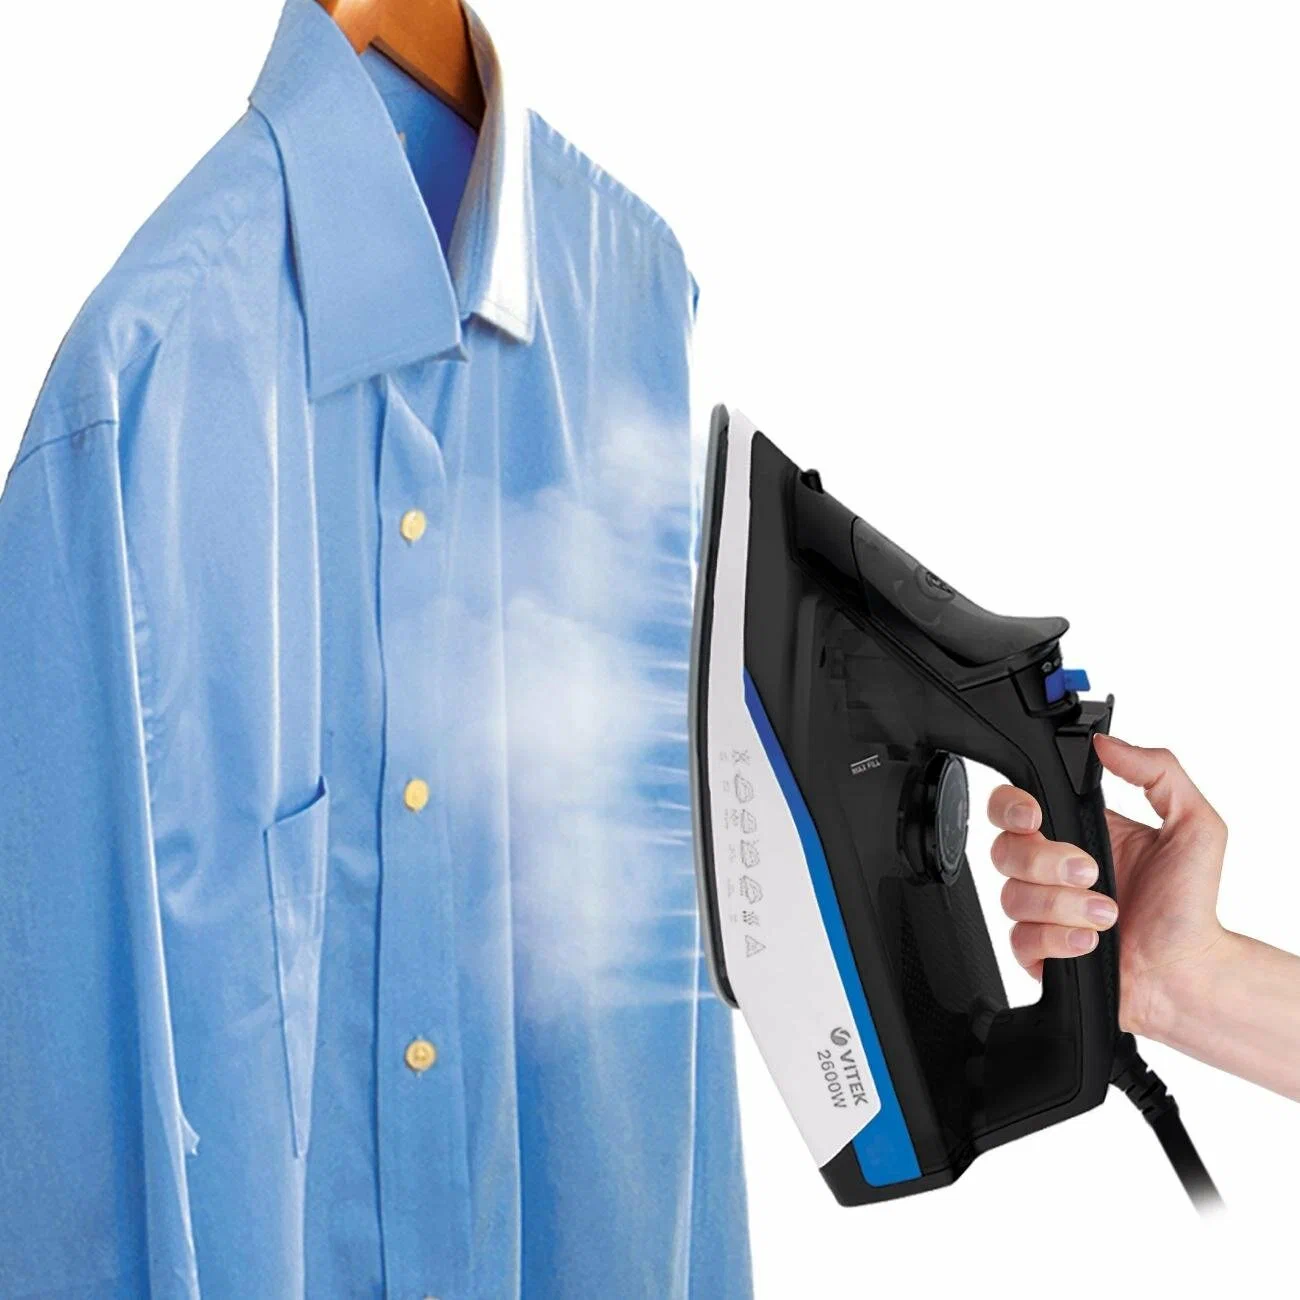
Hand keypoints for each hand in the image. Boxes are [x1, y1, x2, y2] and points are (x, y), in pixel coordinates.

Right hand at [988, 733, 1228, 1034]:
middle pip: (1002, 849)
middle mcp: (1049, 868)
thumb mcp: (1194, 824)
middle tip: (1089, 871)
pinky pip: (1020, 939)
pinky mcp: (1036, 951)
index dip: (1011, 806)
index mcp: (1075, 830)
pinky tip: (1090, 940)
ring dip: (1062, 905)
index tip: (1036, 817)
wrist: (1190, 973)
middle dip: (1043, 860)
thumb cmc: (1189, 906)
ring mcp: (1040, 910)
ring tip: (1106, 914)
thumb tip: (1107, 744)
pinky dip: (1058, 940)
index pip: (1013, 804)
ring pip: (1011, 896)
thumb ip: (1159, 771)